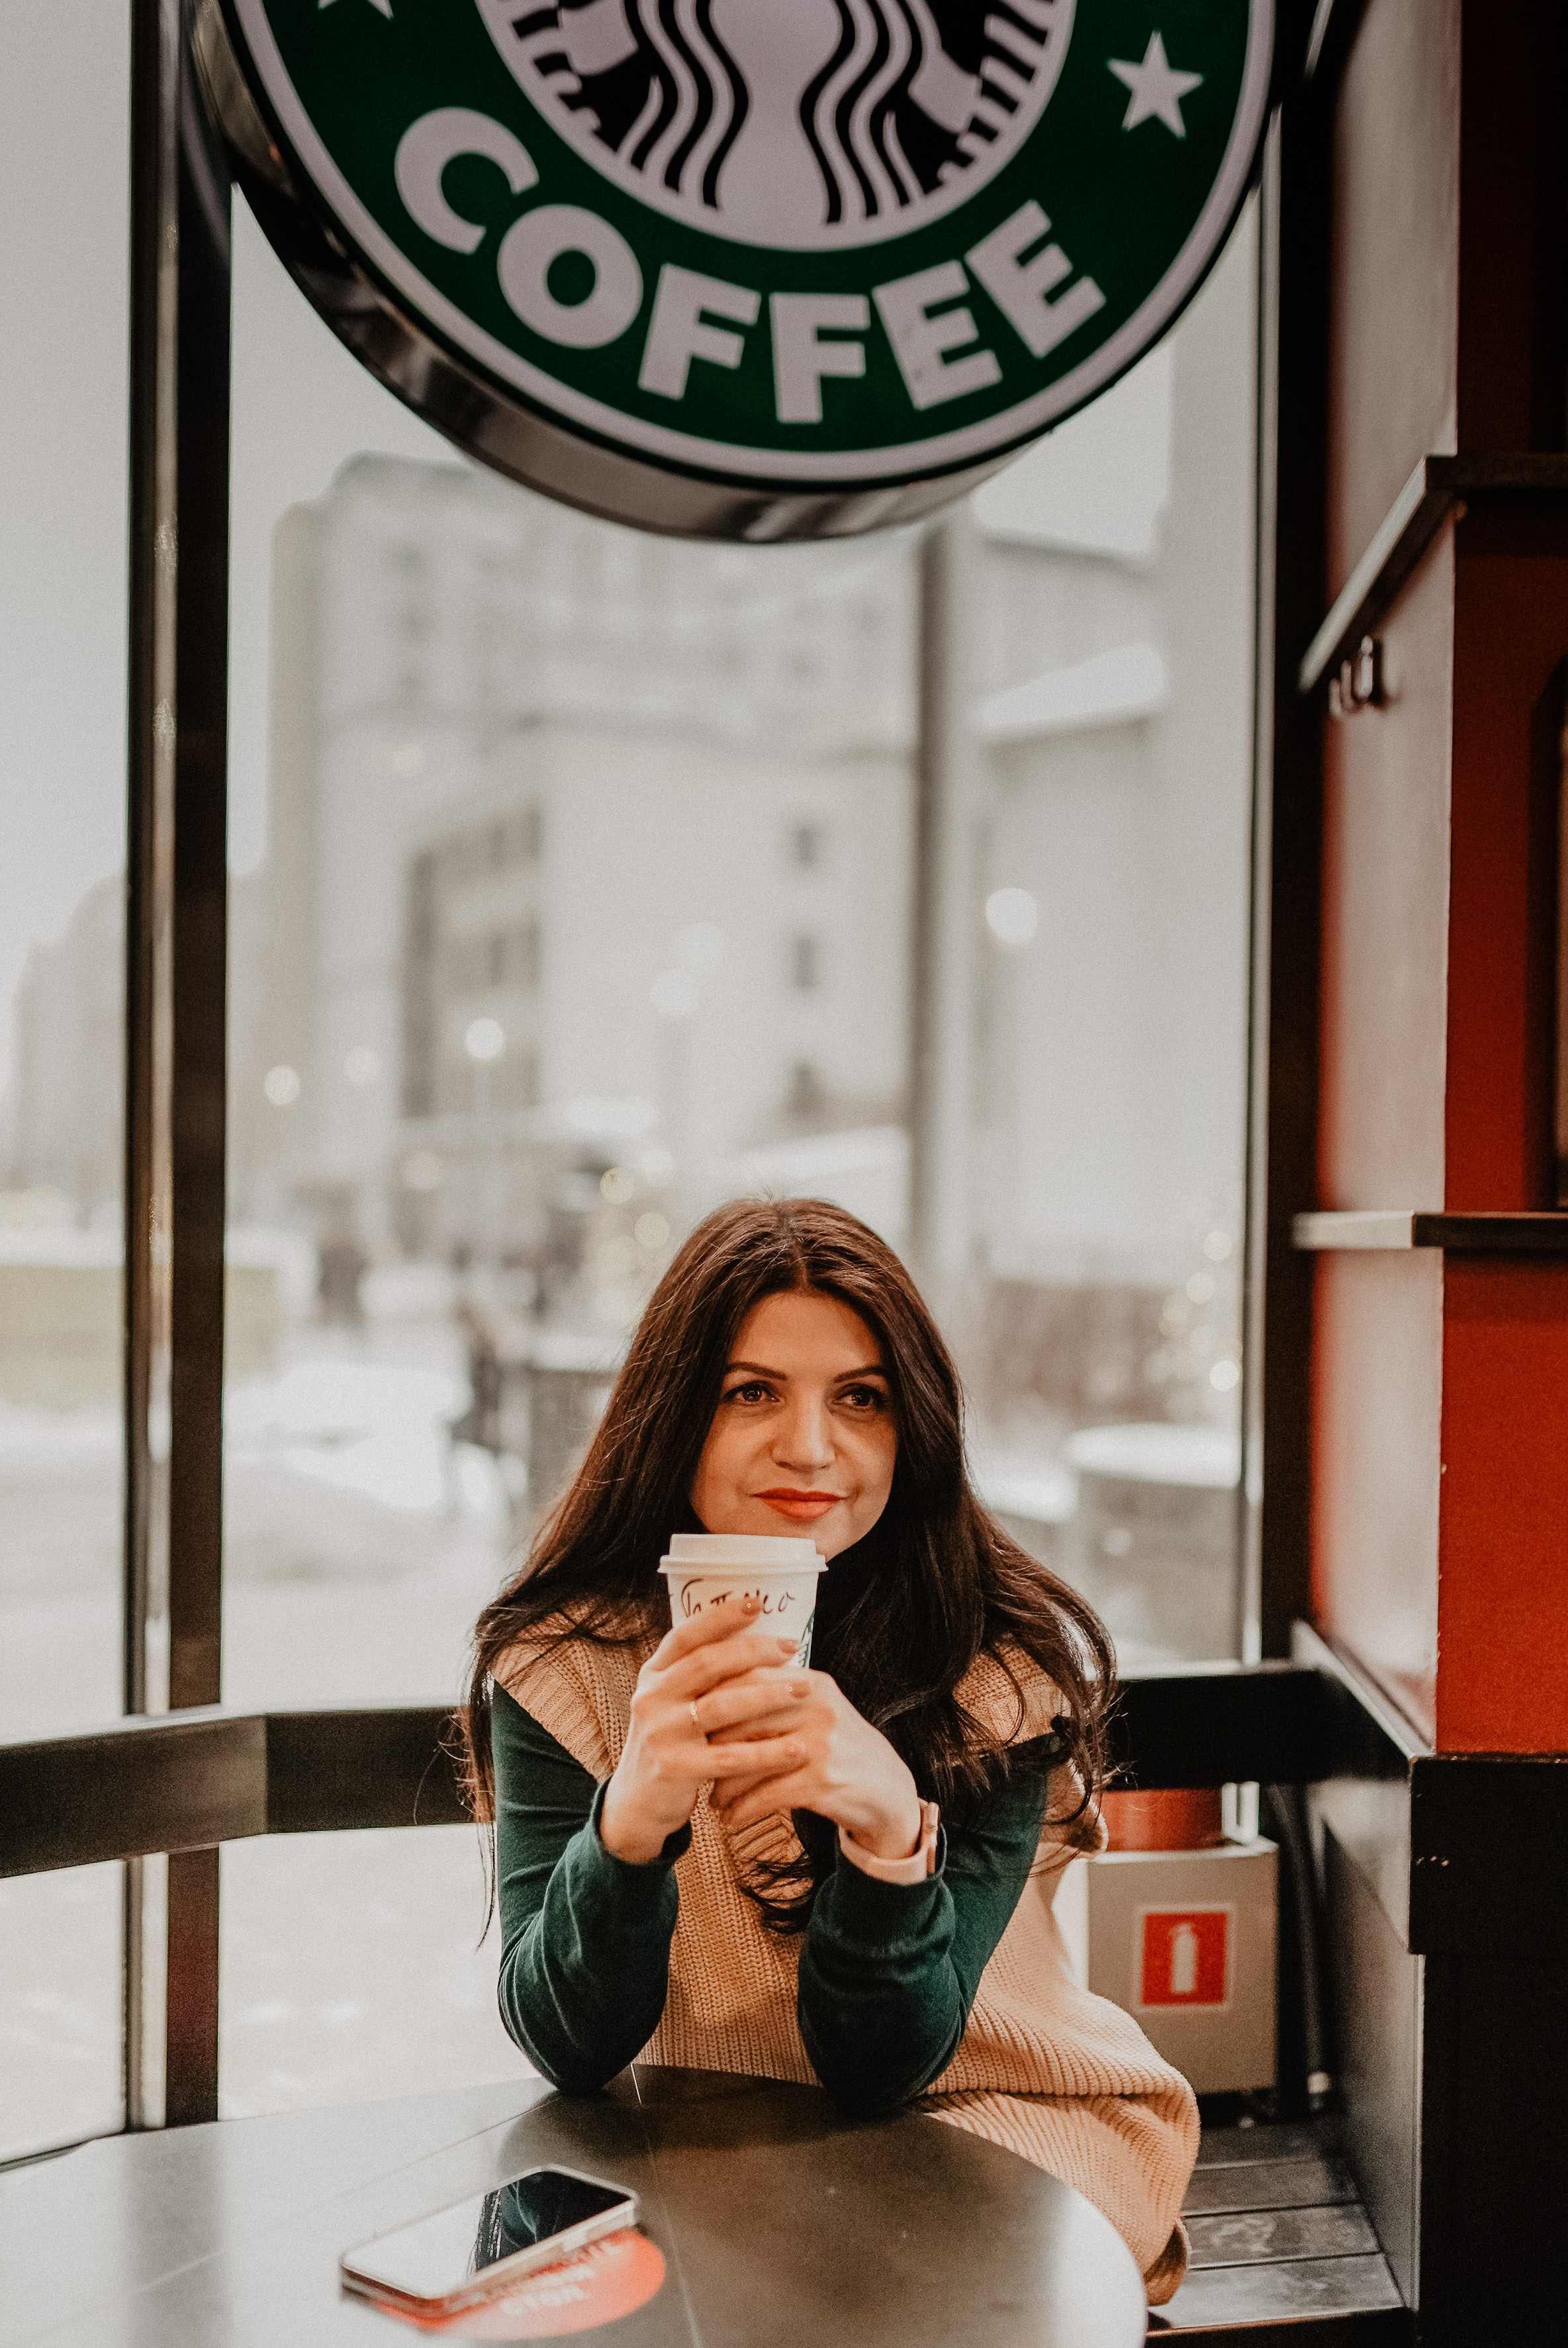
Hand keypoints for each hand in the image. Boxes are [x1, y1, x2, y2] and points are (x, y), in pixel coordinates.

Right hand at [599, 1596, 804, 1863]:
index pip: (685, 1635)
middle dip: (754, 1652)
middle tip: (791, 1647)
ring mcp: (661, 1733)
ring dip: (768, 1695)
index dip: (720, 1617)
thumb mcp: (672, 1702)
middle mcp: (651, 1697)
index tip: (756, 1603)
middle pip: (707, 1664)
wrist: (638, 1801)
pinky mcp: (675, 1768)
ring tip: (804, 1689)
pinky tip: (796, 1749)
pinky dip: (767, 1753)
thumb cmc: (671, 1742)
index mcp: (653, 1675)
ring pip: (722, 1706)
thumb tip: (755, 1640)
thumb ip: (698, 1677)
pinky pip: (730, 1757)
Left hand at [709, 1670, 922, 1861]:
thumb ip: (778, 1696)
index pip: (749, 1676)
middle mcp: (817, 1706)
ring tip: (711, 1797)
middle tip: (692, 1761)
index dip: (712, 1696)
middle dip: (711, 1744)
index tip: (688, 1716)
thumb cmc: (840, 1749)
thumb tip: (713, 1691)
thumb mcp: (818, 1711)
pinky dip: (742, 1808)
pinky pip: (766, 1794)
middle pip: (743, 1717)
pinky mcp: (822, 1781)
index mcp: (812, 1682)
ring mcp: (821, 1744)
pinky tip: (730, 1818)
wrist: (886, 1790)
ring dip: (723, 1783)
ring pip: (750, 1758)